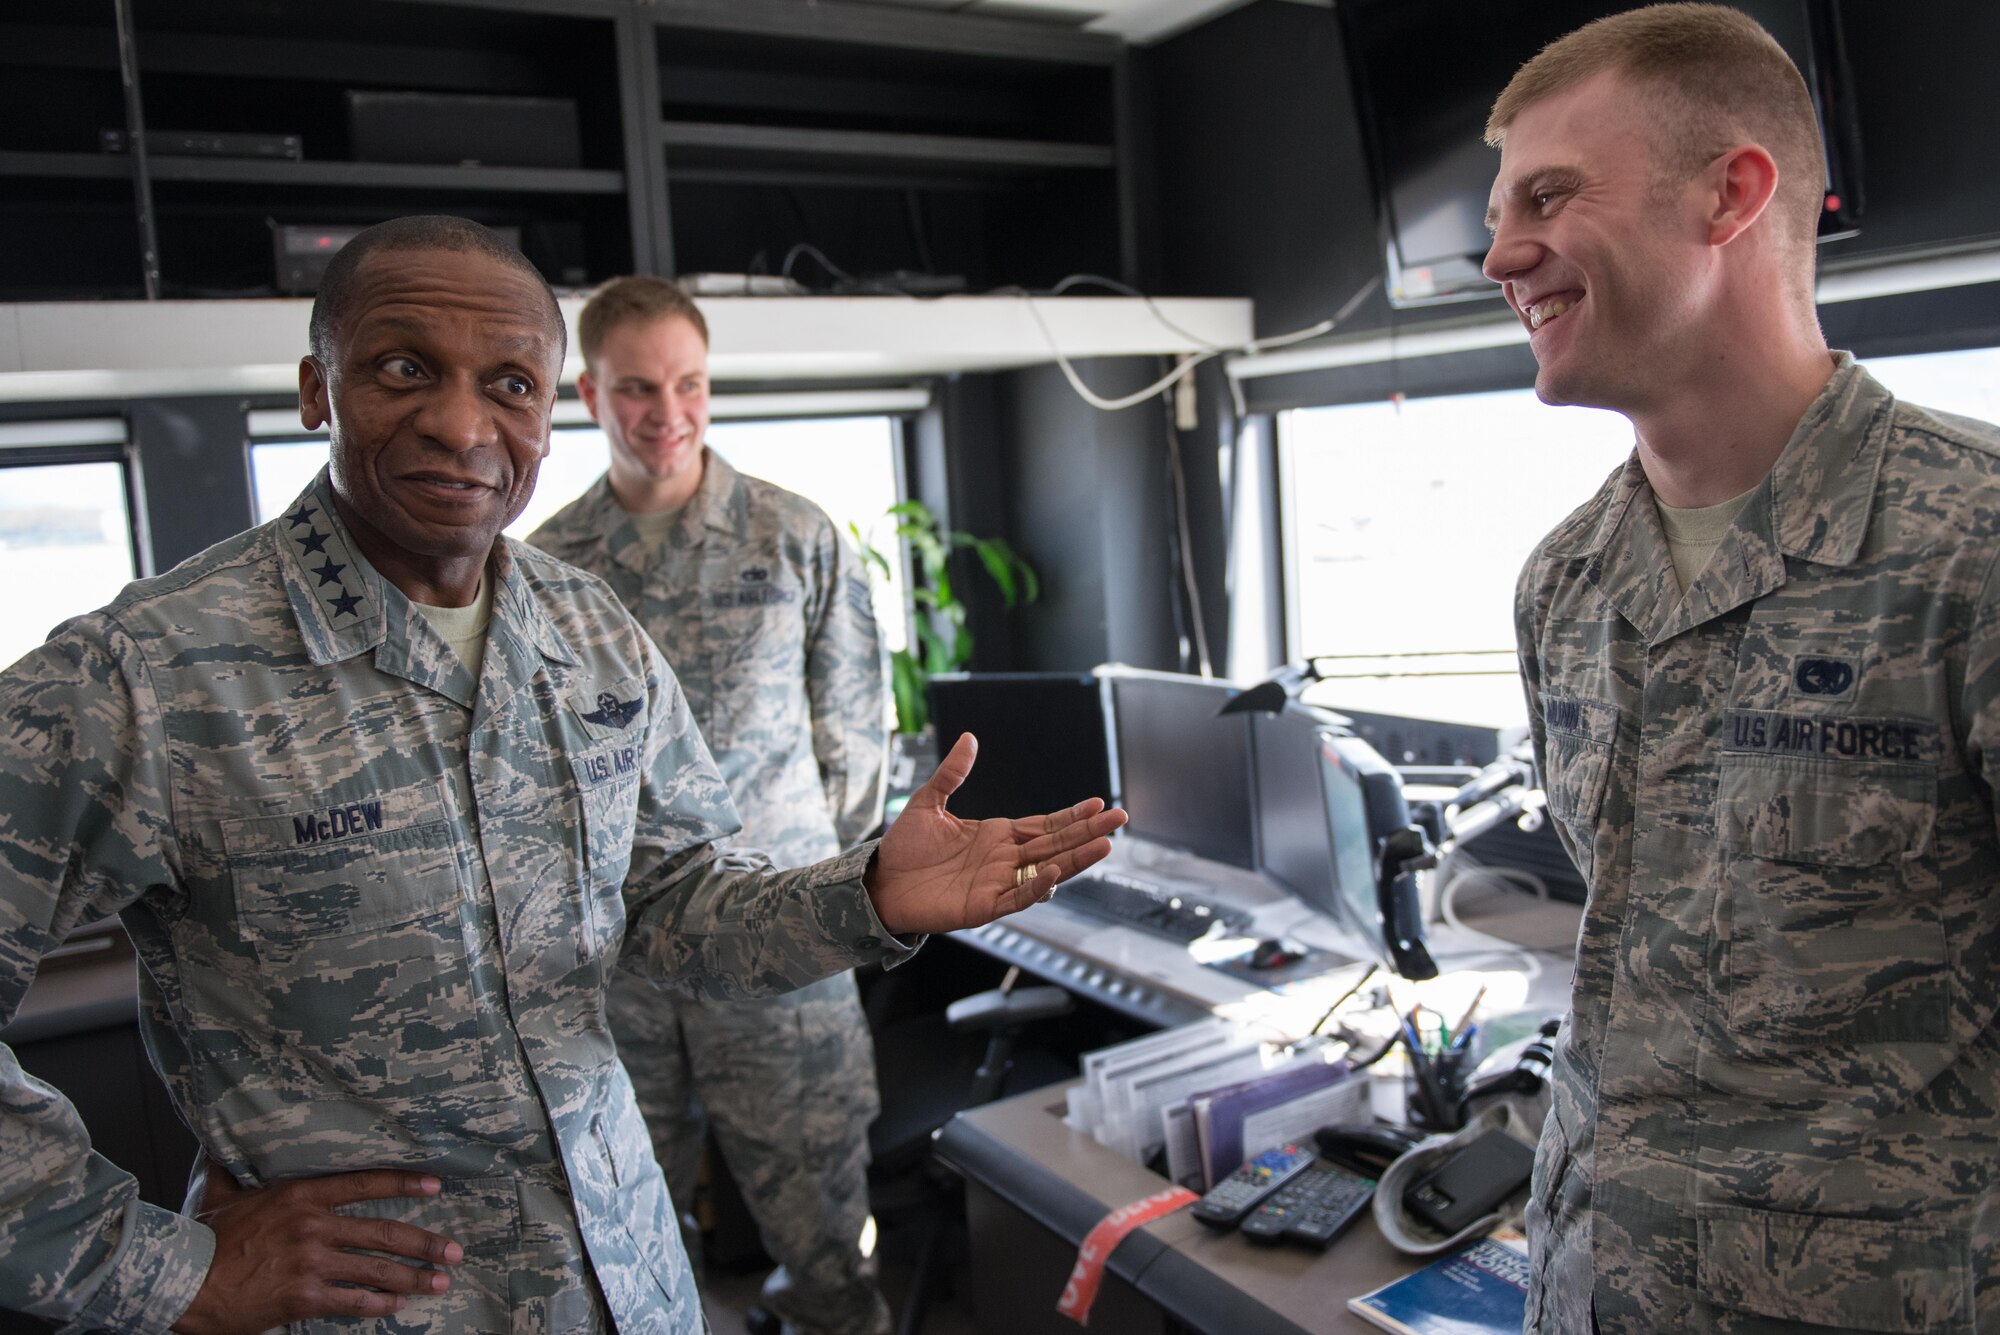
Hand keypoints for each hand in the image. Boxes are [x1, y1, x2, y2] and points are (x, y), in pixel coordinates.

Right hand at [172, 1161, 463, 1334]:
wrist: (183, 1283)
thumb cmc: (202, 1240)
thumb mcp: (220, 1194)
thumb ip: (229, 1166)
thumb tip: (216, 1139)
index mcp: (300, 1196)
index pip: (364, 1184)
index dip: (403, 1183)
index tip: (435, 1185)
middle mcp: (313, 1227)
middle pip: (383, 1232)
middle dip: (424, 1242)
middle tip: (454, 1251)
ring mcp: (311, 1263)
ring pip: (375, 1269)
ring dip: (412, 1277)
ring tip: (440, 1281)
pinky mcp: (304, 1297)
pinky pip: (352, 1301)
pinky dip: (379, 1304)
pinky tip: (398, 1305)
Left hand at [867, 732, 1125, 934]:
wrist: (878, 883)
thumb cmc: (904, 847)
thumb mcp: (928, 802)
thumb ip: (951, 773)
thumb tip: (970, 738)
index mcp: (997, 835)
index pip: (1045, 824)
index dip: (1072, 815)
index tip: (1099, 803)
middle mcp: (1004, 859)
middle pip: (1056, 843)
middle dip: (1088, 832)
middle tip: (1121, 819)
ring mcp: (997, 884)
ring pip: (1047, 870)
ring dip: (1075, 859)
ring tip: (1105, 845)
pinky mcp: (983, 907)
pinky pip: (1018, 898)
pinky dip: (1038, 887)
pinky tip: (1056, 872)